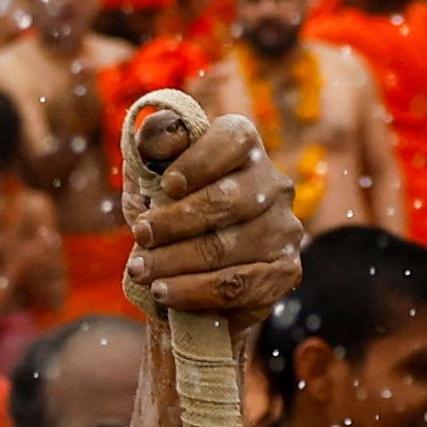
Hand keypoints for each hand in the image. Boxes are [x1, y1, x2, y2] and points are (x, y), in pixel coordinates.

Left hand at [127, 109, 300, 323]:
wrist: (189, 269)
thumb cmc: (168, 208)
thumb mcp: (151, 172)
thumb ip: (155, 145)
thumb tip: (159, 134)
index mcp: (245, 147)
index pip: (232, 140)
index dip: (198, 161)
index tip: (166, 185)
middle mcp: (274, 184)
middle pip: (225, 200)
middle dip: (174, 221)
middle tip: (140, 235)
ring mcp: (285, 229)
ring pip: (227, 248)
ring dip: (176, 262)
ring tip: (142, 271)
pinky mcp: (286, 271)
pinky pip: (239, 285)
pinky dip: (195, 291)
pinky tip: (165, 292)